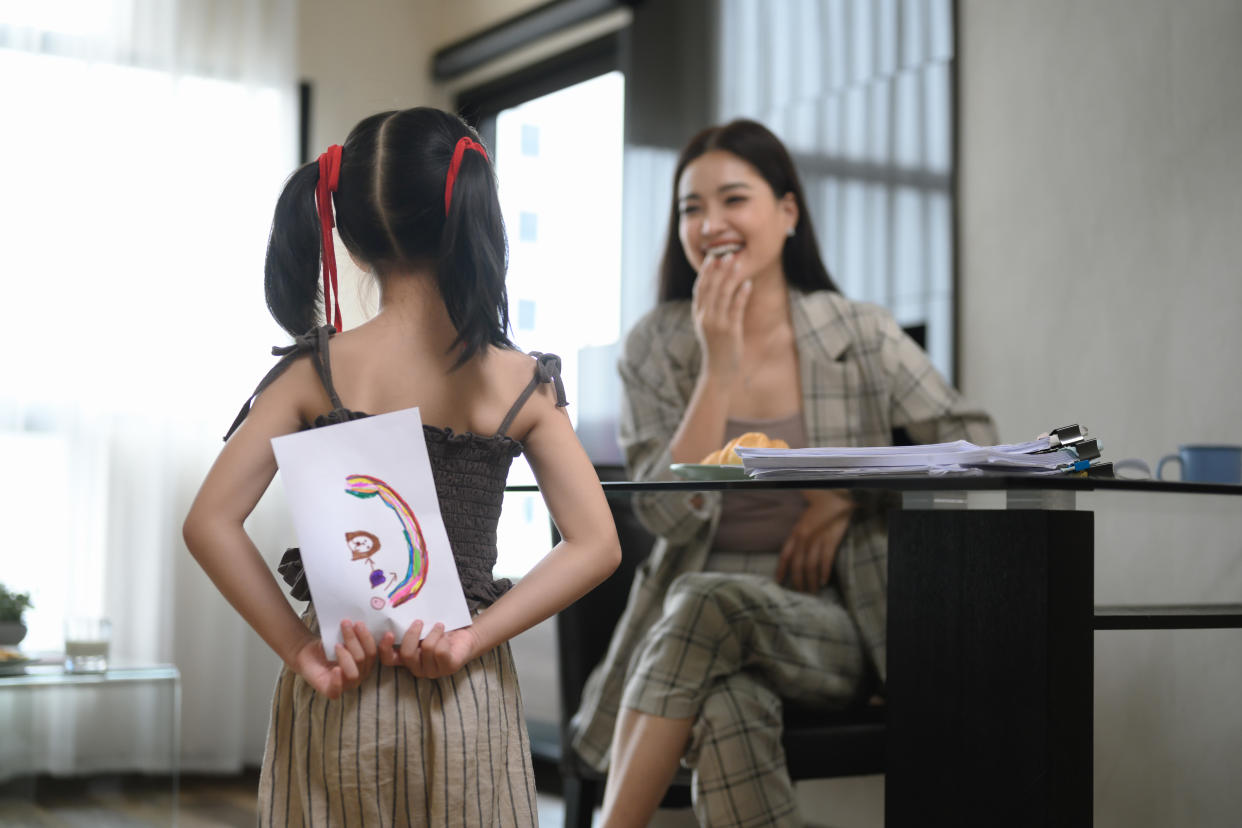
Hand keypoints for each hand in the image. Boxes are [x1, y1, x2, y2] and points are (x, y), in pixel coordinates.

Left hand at [288, 620, 378, 698]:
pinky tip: (335, 669)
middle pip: (363, 659)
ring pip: (353, 673)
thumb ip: (355, 633)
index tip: (368, 626)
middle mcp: (360, 675)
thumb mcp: (342, 636)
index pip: (372, 652)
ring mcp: (347, 685)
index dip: (370, 639)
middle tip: (346, 624)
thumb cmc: (328, 645)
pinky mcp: (331, 691)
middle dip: (354, 640)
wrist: (307, 653)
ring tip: (337, 645)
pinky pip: (338, 689)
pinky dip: (337, 679)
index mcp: (366, 662)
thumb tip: (362, 620)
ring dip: (346, 656)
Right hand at [379, 621, 480, 678]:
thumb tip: (397, 613)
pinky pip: (440, 651)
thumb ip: (409, 628)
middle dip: (412, 635)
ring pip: (426, 650)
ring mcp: (432, 671)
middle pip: (407, 655)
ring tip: (439, 625)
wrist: (465, 635)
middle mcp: (417, 668)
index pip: (388, 660)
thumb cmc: (439, 631)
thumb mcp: (422, 629)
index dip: (385, 649)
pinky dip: (442, 638)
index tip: (389, 633)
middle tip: (419, 621)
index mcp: (406, 659)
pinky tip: (445, 634)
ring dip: (433, 633)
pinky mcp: (448, 668)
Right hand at [691, 250, 750, 380]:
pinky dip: (742, 295)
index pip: (700, 288)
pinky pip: (736, 309)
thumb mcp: (708, 326)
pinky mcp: (730, 331)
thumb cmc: (717, 348)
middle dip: (719, 269)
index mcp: (698, 315)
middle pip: (711, 288)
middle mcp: (705, 317)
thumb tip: (719, 289)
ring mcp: (716, 324)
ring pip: (723, 295)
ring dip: (730, 277)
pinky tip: (748, 284)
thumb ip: (710, 309)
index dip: (706, 272)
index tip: (712, 256)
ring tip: (738, 262)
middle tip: (727, 253)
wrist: (719, 371)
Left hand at [776, 489, 854, 592]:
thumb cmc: (818, 514)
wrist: (833, 500)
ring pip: (811, 565)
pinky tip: (823, 581)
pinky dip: (824, 572)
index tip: (779, 582)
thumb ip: (797, 539)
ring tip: (812, 591)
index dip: (781, 570)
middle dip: (798, 581)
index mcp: (795, 534)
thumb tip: (794, 557)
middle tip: (801, 593)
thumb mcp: (802, 524)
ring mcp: (817, 540)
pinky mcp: (830, 540)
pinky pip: (826, 560)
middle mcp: (803, 539)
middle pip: (798, 565)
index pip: (785, 555)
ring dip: (811, 581)